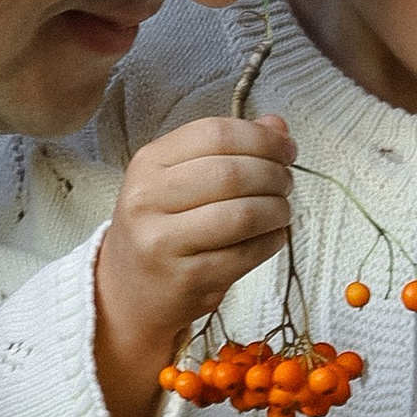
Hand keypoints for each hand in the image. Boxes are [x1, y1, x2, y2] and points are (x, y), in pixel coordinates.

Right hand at [92, 113, 295, 416]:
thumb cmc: (162, 226)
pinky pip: (245, 254)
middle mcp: (148, 199)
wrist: (128, 291)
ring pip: (243, 214)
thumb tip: (277, 126)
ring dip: (277, 209)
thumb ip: (227, 148)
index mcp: (149, 163)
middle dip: (275, 175)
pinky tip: (273, 236)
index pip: (216, 134)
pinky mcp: (186, 279)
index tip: (287, 149)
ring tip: (282, 210)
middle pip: (232, 173)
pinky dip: (272, 241)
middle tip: (287, 182)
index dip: (262, 138)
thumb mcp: (180, 177)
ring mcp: (163, 242)